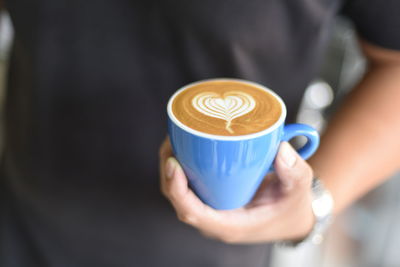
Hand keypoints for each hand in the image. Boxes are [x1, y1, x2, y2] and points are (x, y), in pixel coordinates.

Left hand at [159, 137, 314, 243]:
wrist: (291, 215)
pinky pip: (189, 185)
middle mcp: (215, 219)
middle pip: (178, 199)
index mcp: (230, 224)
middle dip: (168, 172)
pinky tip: (183, 147)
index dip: (177, 190)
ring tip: (173, 140)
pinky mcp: (213, 198)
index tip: (173, 164)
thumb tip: (280, 149)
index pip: (192, 212)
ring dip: (170, 167)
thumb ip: (294, 173)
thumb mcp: (298, 190)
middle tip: (171, 142)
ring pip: (179, 192)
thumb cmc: (292, 207)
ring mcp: (212, 208)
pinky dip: (181, 167)